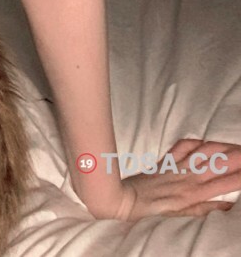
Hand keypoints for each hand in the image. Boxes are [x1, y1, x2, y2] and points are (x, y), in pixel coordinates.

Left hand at [114, 140, 240, 220]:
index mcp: (195, 194)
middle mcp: (189, 177)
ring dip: (223, 146)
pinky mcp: (168, 158)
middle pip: (219, 161)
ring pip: (205, 150)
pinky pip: (185, 145)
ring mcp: (178, 165)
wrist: (128, 199)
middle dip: (238, 156)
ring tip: (236, 147)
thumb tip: (228, 206)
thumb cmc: (156, 211)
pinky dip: (197, 142)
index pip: (225, 183)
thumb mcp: (184, 216)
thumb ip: (207, 210)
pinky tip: (205, 141)